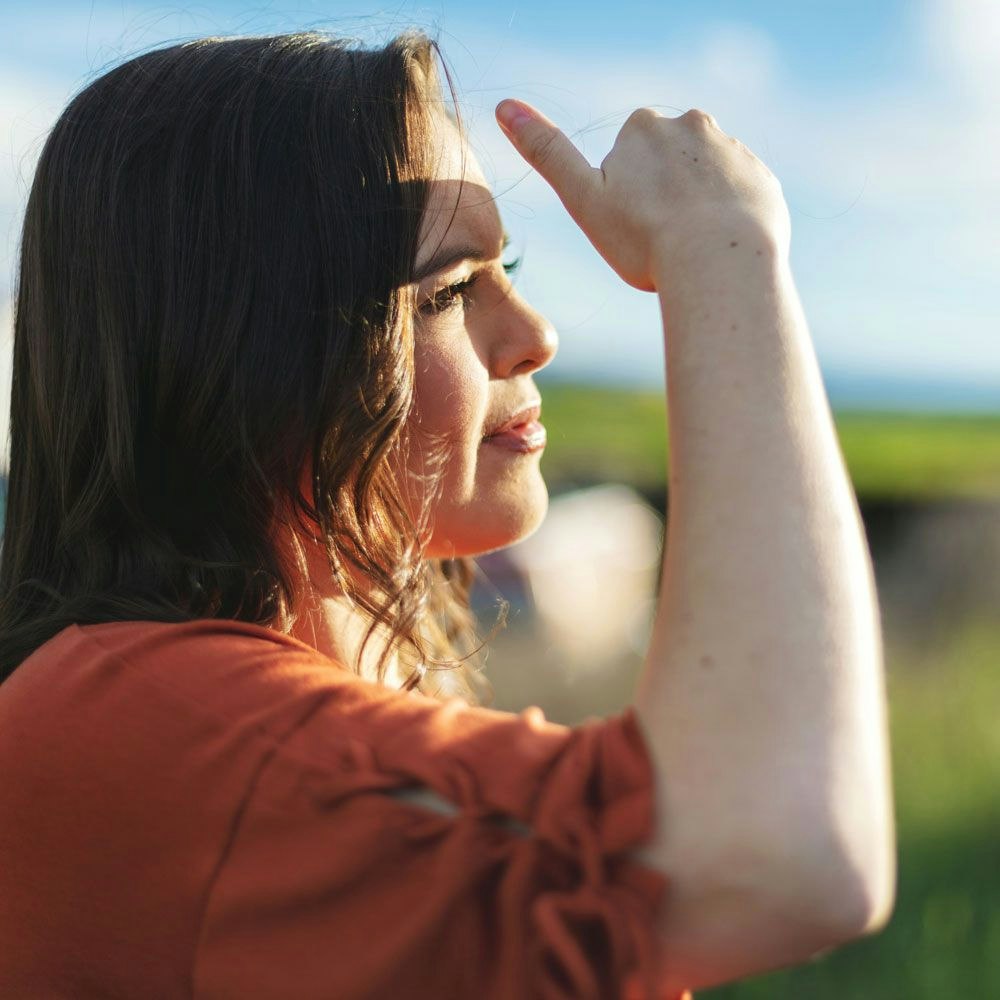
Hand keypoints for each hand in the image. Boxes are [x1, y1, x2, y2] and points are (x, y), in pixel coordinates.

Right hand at [496, 100, 789, 292]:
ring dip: (693, 212)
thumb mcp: (582, 198)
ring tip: (689, 251)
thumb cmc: (644, 238)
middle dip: (659, 200)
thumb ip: (546, 152)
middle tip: (657, 242)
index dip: (621, 200)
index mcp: (644, 125)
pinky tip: (719, 250)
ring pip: (701, 185)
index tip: (630, 227)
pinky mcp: (762, 181)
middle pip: (663, 168)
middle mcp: (692, 124)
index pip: (623, 160)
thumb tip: (504, 104)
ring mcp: (733, 151)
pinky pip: (738, 201)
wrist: (720, 261)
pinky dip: (727, 223)